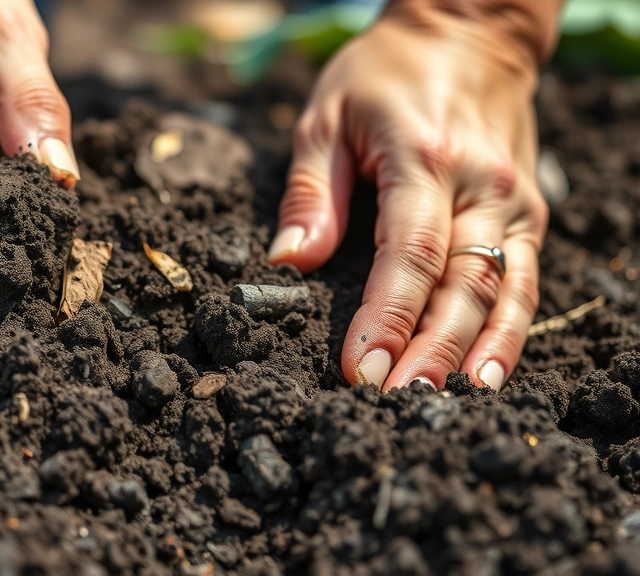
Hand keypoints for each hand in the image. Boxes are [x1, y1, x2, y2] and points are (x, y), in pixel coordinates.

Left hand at [268, 8, 550, 390]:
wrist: (467, 33)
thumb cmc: (383, 75)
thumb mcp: (325, 117)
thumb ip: (310, 193)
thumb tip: (290, 262)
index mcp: (423, 159)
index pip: (409, 253)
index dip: (385, 317)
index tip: (359, 369)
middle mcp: (478, 186)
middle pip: (460, 284)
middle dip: (428, 351)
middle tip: (395, 403)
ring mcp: (512, 201)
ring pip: (502, 291)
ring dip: (476, 353)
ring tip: (449, 404)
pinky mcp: (528, 212)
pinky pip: (523, 281)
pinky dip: (511, 330)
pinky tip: (489, 373)